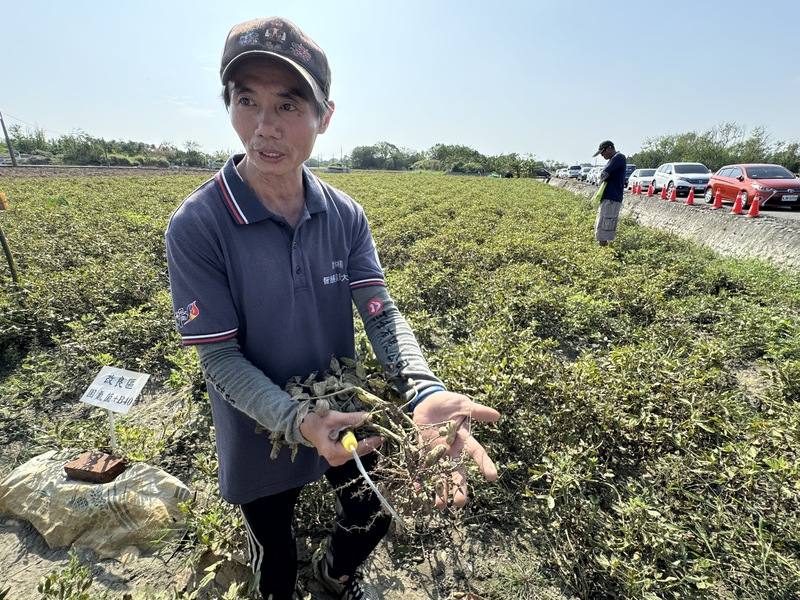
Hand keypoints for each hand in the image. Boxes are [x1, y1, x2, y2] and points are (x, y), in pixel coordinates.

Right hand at [299, 410, 381, 466]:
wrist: (303, 426)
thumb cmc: (316, 422)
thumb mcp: (333, 418)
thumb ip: (351, 418)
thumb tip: (368, 417)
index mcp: (333, 452)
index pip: (356, 449)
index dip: (369, 443)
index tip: (380, 436)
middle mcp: (336, 459)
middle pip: (357, 453)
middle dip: (369, 443)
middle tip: (381, 434)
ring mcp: (337, 459)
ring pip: (356, 452)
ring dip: (365, 443)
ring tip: (375, 434)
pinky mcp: (338, 455)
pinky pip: (352, 450)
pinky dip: (359, 443)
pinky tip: (365, 436)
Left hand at [412, 391, 499, 507]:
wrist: (428, 400)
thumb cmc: (449, 402)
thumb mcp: (463, 404)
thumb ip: (477, 411)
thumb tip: (497, 415)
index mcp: (464, 439)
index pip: (476, 453)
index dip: (484, 464)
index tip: (492, 477)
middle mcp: (451, 449)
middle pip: (457, 470)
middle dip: (459, 486)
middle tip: (460, 503)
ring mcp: (436, 451)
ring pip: (439, 473)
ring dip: (439, 489)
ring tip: (440, 505)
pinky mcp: (422, 449)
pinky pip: (420, 466)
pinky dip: (419, 478)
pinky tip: (418, 491)